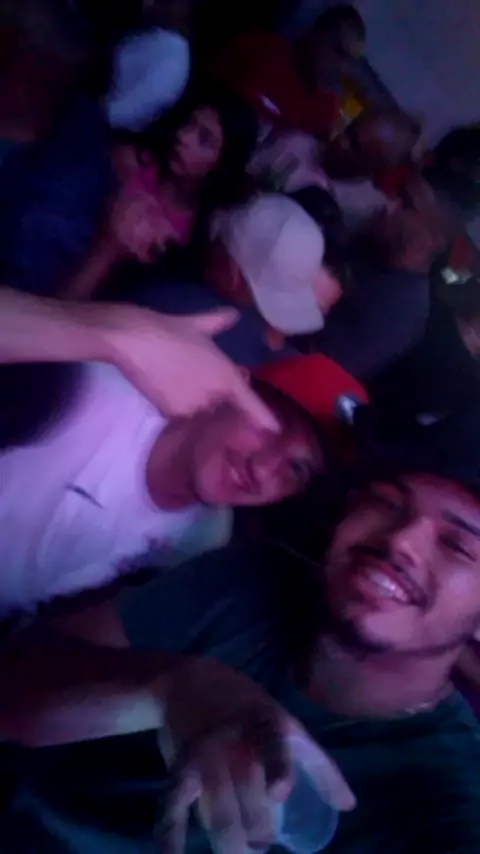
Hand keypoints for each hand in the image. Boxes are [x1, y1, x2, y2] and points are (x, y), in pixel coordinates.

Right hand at [103, 305, 279, 430]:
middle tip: (201, 376)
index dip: (265, 419)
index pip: (251, 405)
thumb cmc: (168, 329)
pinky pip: (181, 415)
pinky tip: (167, 386)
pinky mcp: (172, 414)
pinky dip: (177, 405)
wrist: (133, 340)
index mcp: (227, 377)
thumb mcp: (199, 324)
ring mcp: (193, 407)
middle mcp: (215, 396)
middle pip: (221, 406)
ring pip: (200, 411)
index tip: (275, 430)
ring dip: (196, 401)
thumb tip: (233, 314)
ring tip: (181, 377)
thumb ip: (219, 322)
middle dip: (216, 396)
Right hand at [155, 657, 354, 853]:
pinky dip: (170, 835)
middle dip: (258, 831)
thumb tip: (349, 806)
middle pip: (247, 795)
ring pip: (217, 809)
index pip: (272, 745)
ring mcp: (203, 755)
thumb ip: (318, 764)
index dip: (277, 768)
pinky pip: (174, 805)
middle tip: (263, 843)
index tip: (278, 794)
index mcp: (265, 725)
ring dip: (230, 843)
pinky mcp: (178, 767)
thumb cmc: (247, 709)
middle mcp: (233, 739)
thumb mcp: (285, 724)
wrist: (187, 680)